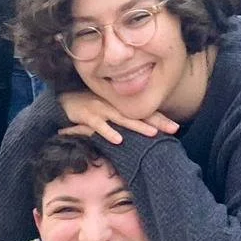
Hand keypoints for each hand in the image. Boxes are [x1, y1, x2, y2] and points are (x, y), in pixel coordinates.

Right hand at [56, 91, 178, 144]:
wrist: (64, 100)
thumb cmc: (90, 107)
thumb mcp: (109, 110)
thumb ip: (124, 118)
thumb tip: (144, 130)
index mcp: (121, 105)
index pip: (145, 111)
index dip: (161, 118)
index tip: (177, 127)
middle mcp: (114, 105)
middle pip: (139, 114)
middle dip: (157, 122)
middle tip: (174, 129)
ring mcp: (101, 109)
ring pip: (122, 119)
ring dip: (138, 126)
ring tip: (152, 134)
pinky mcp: (87, 116)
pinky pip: (99, 126)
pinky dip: (108, 132)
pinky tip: (118, 140)